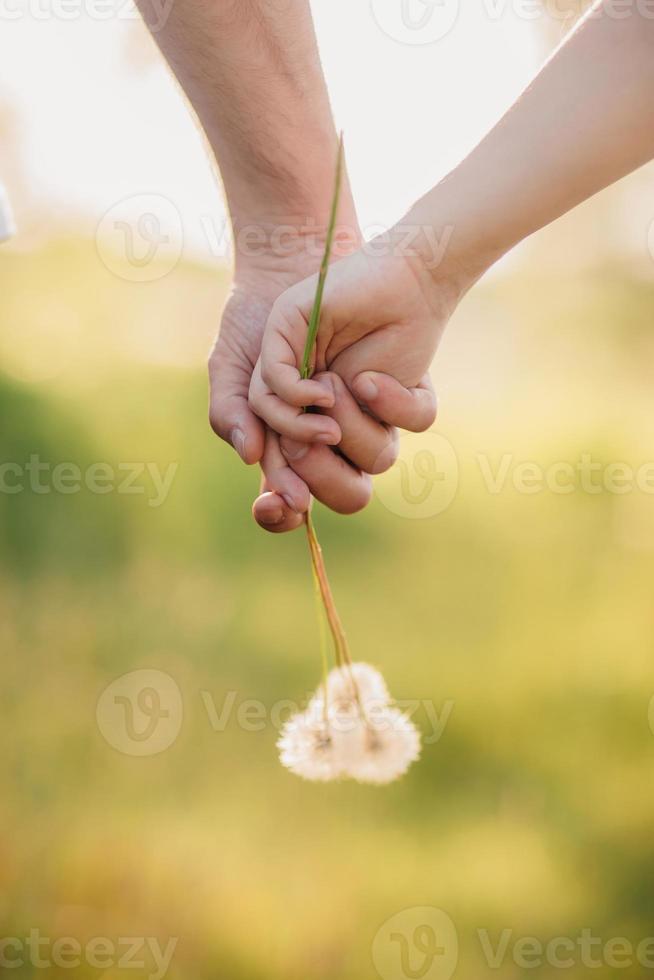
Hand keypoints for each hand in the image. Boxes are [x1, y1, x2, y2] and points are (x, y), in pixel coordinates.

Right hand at [208, 230, 435, 531]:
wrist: (308, 256)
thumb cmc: (262, 311)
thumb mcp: (234, 358)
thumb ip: (232, 408)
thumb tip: (253, 457)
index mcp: (288, 442)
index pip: (286, 502)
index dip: (281, 511)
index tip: (281, 502)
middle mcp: (333, 439)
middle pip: (341, 496)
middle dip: (321, 470)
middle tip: (313, 430)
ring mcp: (371, 417)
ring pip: (377, 460)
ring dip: (351, 424)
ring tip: (333, 382)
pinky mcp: (406, 395)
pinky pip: (413, 423)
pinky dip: (392, 403)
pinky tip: (370, 376)